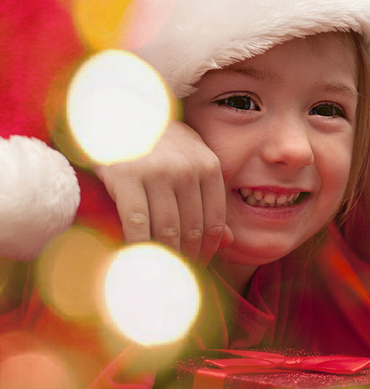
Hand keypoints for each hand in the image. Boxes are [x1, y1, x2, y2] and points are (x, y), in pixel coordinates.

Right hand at [94, 120, 231, 264]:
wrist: (121, 113)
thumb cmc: (161, 144)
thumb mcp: (193, 162)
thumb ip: (210, 199)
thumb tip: (229, 242)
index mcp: (209, 167)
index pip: (215, 220)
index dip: (210, 249)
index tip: (202, 264)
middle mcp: (187, 170)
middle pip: (193, 229)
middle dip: (189, 257)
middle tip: (181, 275)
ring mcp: (157, 174)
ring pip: (167, 230)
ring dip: (167, 257)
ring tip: (163, 272)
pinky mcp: (127, 178)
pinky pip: (138, 223)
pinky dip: (141, 246)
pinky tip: (140, 259)